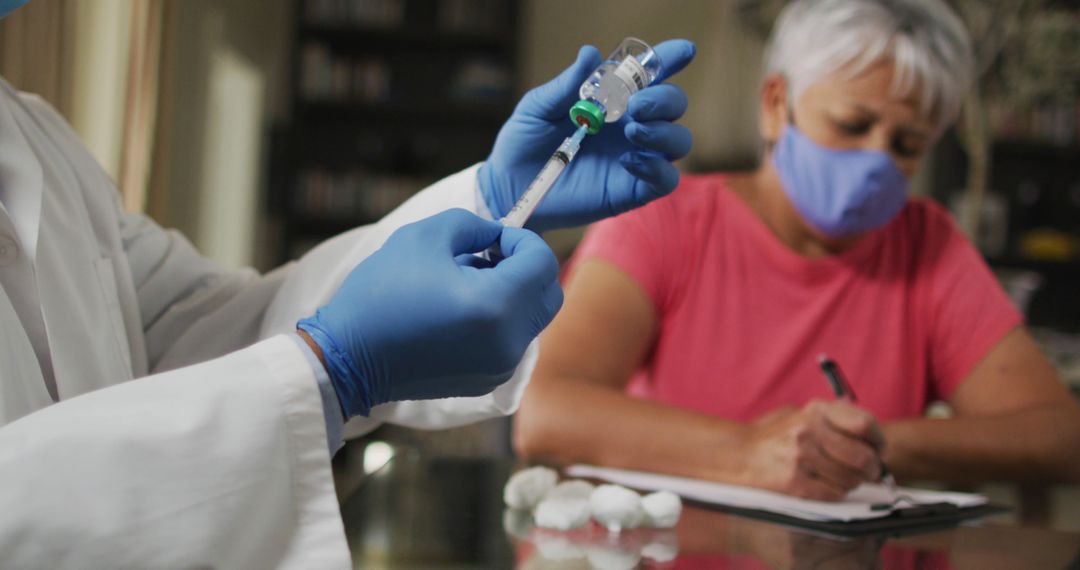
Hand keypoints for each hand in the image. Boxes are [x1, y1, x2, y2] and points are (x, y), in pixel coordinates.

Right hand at [298, 209, 561, 417]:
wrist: (348, 358)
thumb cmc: (382, 294)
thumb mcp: (425, 236)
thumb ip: (474, 225)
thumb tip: (497, 234)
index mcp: (496, 305)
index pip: (542, 262)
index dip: (521, 239)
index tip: (493, 237)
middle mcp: (508, 342)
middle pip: (549, 293)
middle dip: (526, 267)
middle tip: (487, 256)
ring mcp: (500, 366)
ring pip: (532, 317)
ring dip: (512, 292)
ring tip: (465, 283)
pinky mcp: (487, 380)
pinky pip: (512, 340)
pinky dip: (499, 319)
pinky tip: (459, 311)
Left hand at [478, 40, 695, 232]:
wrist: (510, 183)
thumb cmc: (524, 141)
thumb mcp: (539, 106)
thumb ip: (567, 84)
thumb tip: (591, 54)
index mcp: (615, 100)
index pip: (651, 77)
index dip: (671, 61)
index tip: (683, 52)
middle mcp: (632, 126)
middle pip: (674, 107)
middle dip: (665, 99)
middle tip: (637, 104)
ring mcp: (636, 159)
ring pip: (678, 141)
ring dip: (663, 132)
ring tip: (632, 131)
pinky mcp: (632, 190)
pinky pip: (665, 180)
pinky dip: (656, 168)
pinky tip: (628, 162)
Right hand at [739, 401, 883, 500]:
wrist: (741, 454)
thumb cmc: (778, 436)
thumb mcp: (803, 414)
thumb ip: (835, 417)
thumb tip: (872, 433)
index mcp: (815, 410)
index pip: (864, 424)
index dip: (878, 440)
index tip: (878, 449)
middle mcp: (809, 431)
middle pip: (862, 456)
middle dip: (872, 469)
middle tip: (870, 471)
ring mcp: (801, 458)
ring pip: (850, 479)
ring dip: (854, 483)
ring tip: (844, 478)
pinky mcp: (796, 482)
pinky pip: (834, 493)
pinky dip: (837, 492)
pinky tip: (829, 485)